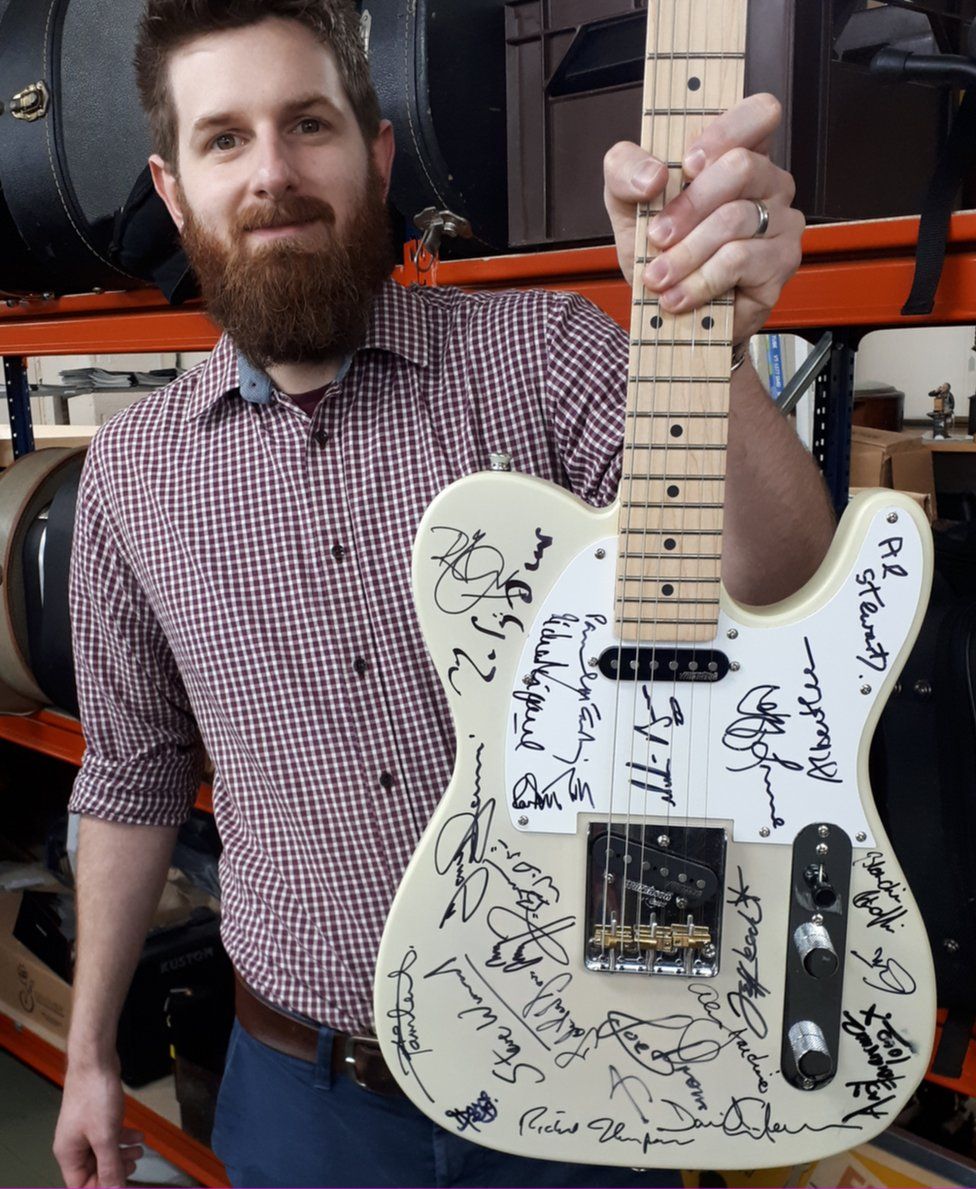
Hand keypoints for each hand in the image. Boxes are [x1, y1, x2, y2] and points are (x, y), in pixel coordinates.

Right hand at [53, 1062, 143, 1186]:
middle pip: (93, 1171)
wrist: (96, 1061)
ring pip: (103, 1153)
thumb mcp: (105, 1137)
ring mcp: (85, 1130)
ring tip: (140, 1152)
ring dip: (122, 1155)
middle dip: (114, 1171)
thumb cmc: (95, 1097)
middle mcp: (73, 1145)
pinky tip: (138, 1136)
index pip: (80, 1185)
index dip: (100, 1188)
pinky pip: (108, 1136)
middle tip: (134, 1167)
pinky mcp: (96, 1117)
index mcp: (68, 1154)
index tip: (121, 1184)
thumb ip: (109, 1166)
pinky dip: (123, 1138)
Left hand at [603, 93, 804, 344]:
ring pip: (735, 220)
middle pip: (741, 167)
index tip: (687, 166)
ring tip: (658, 277)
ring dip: (686, 253)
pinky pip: (740, 261)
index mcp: (739, 151)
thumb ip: (624, 170)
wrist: (667, 306)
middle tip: (657, 236)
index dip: (724, 132)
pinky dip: (700, 281)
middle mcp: (769, 181)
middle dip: (689, 206)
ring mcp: (782, 221)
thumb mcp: (625, 200)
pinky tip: (678, 296)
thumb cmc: (657, 246)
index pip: (759, 114)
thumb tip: (654, 175)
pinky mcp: (781, 264)